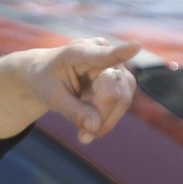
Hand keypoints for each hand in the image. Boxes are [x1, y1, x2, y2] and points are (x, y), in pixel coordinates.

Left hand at [0, 38, 141, 144]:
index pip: (102, 55)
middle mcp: (102, 52)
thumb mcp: (51, 97)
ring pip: (123, 98)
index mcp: (79, 52)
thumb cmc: (47, 80)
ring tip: (85, 135)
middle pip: (116, 90)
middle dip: (102, 116)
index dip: (120, 53)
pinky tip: (92, 129)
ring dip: (106, 121)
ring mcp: (115, 64)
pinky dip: (108, 119)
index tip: (135, 47)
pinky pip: (122, 102)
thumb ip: (73, 111)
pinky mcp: (121, 78)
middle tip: (83, 137)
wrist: (46, 73)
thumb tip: (95, 127)